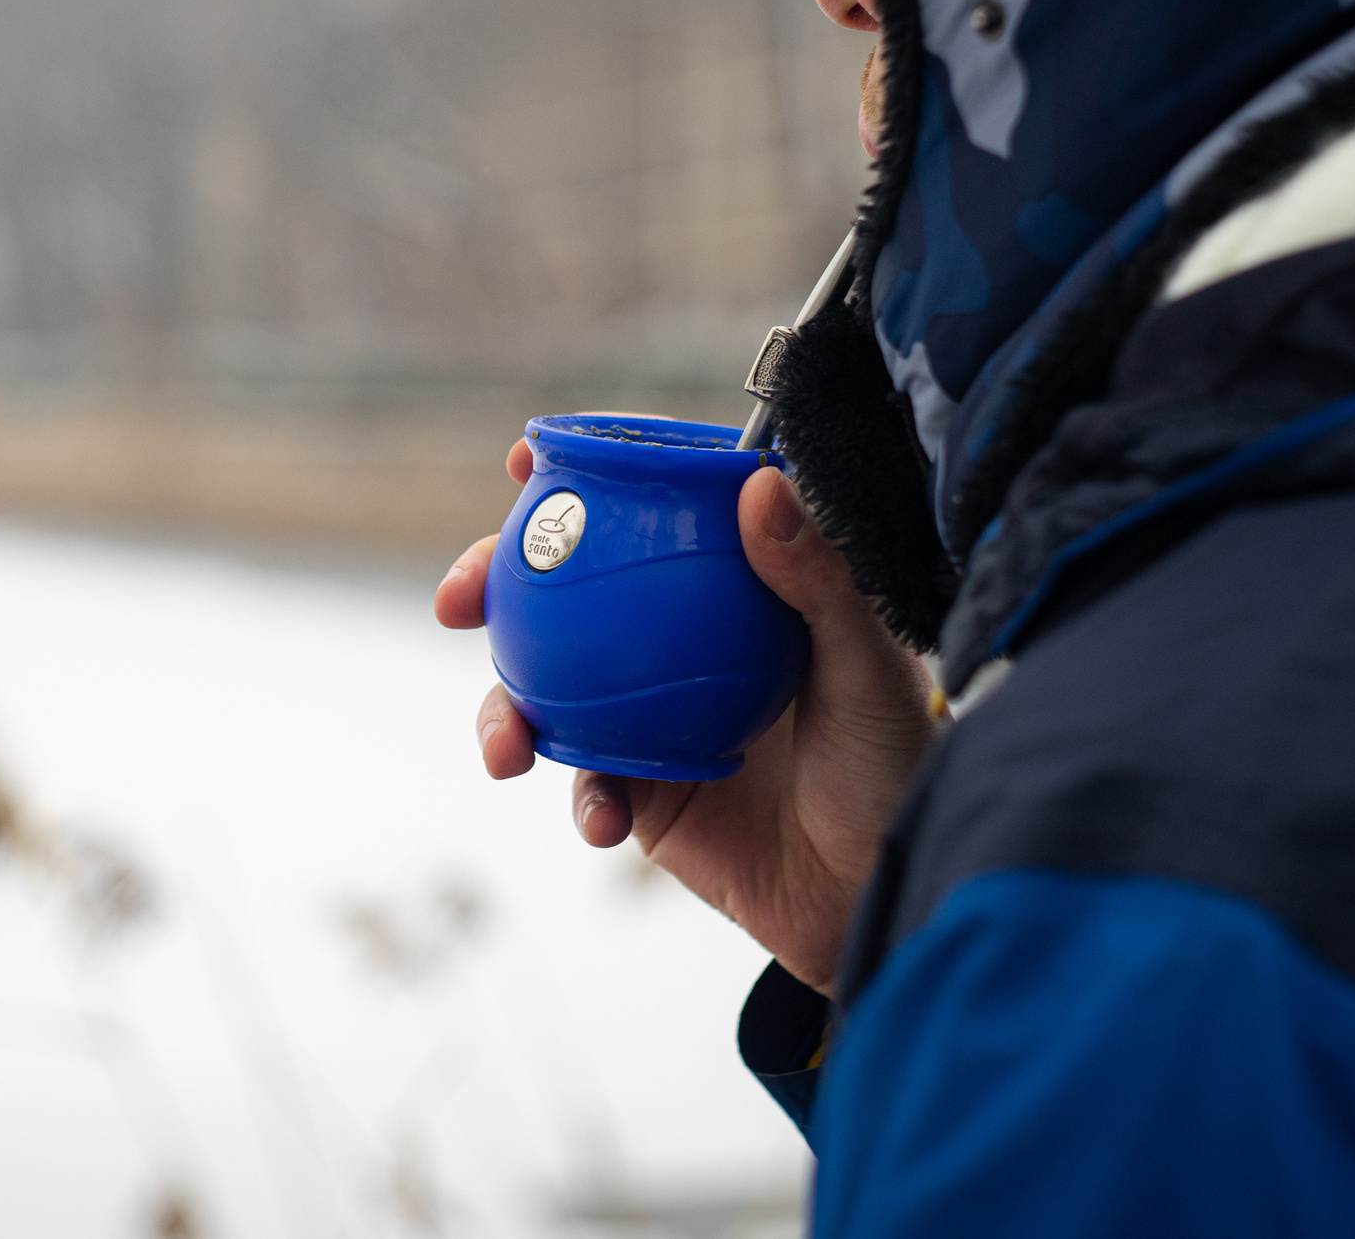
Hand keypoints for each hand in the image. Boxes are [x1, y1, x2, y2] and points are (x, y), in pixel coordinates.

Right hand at [435, 439, 936, 994]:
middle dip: (490, 582)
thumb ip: (819, 578)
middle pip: (562, 594)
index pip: (643, 516)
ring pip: (545, 691)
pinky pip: (586, 786)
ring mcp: (648, 718)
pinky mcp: (642, 794)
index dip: (578, 480)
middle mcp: (674, 644)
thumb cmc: (894, 766)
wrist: (882, 891)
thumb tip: (760, 483)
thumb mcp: (869, 667)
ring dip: (503, 710)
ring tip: (507, 744)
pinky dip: (583, 800)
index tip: (523, 462)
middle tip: (459, 595)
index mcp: (724, 592)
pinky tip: (603, 817)